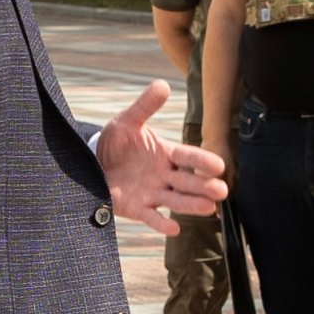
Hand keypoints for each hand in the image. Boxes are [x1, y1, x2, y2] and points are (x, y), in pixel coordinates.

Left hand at [97, 80, 228, 237]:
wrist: (92, 163)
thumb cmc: (114, 142)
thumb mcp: (128, 121)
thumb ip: (146, 106)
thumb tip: (163, 84)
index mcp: (166, 153)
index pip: (188, 156)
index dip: (203, 160)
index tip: (219, 165)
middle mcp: (164, 175)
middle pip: (188, 181)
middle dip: (204, 186)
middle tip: (221, 190)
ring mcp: (153, 193)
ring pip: (177, 200)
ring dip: (192, 204)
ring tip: (209, 207)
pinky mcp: (138, 208)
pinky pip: (152, 217)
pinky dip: (162, 223)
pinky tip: (174, 229)